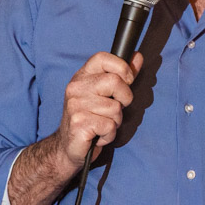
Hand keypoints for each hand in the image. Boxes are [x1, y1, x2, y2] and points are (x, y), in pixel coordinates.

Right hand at [57, 51, 143, 169]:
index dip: (122, 67)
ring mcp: (76, 105)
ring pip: (115, 108)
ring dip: (115, 121)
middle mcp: (76, 87)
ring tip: (102, 125)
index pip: (103, 58)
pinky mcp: (79, 123)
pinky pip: (110, 126)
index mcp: (82, 76)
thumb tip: (137, 57)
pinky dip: (109, 135)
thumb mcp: (106, 95)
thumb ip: (122, 76)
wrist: (68, 147)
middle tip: (114, 110)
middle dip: (125, 99)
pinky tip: (98, 135)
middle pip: (115, 82)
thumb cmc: (90, 119)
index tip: (128, 80)